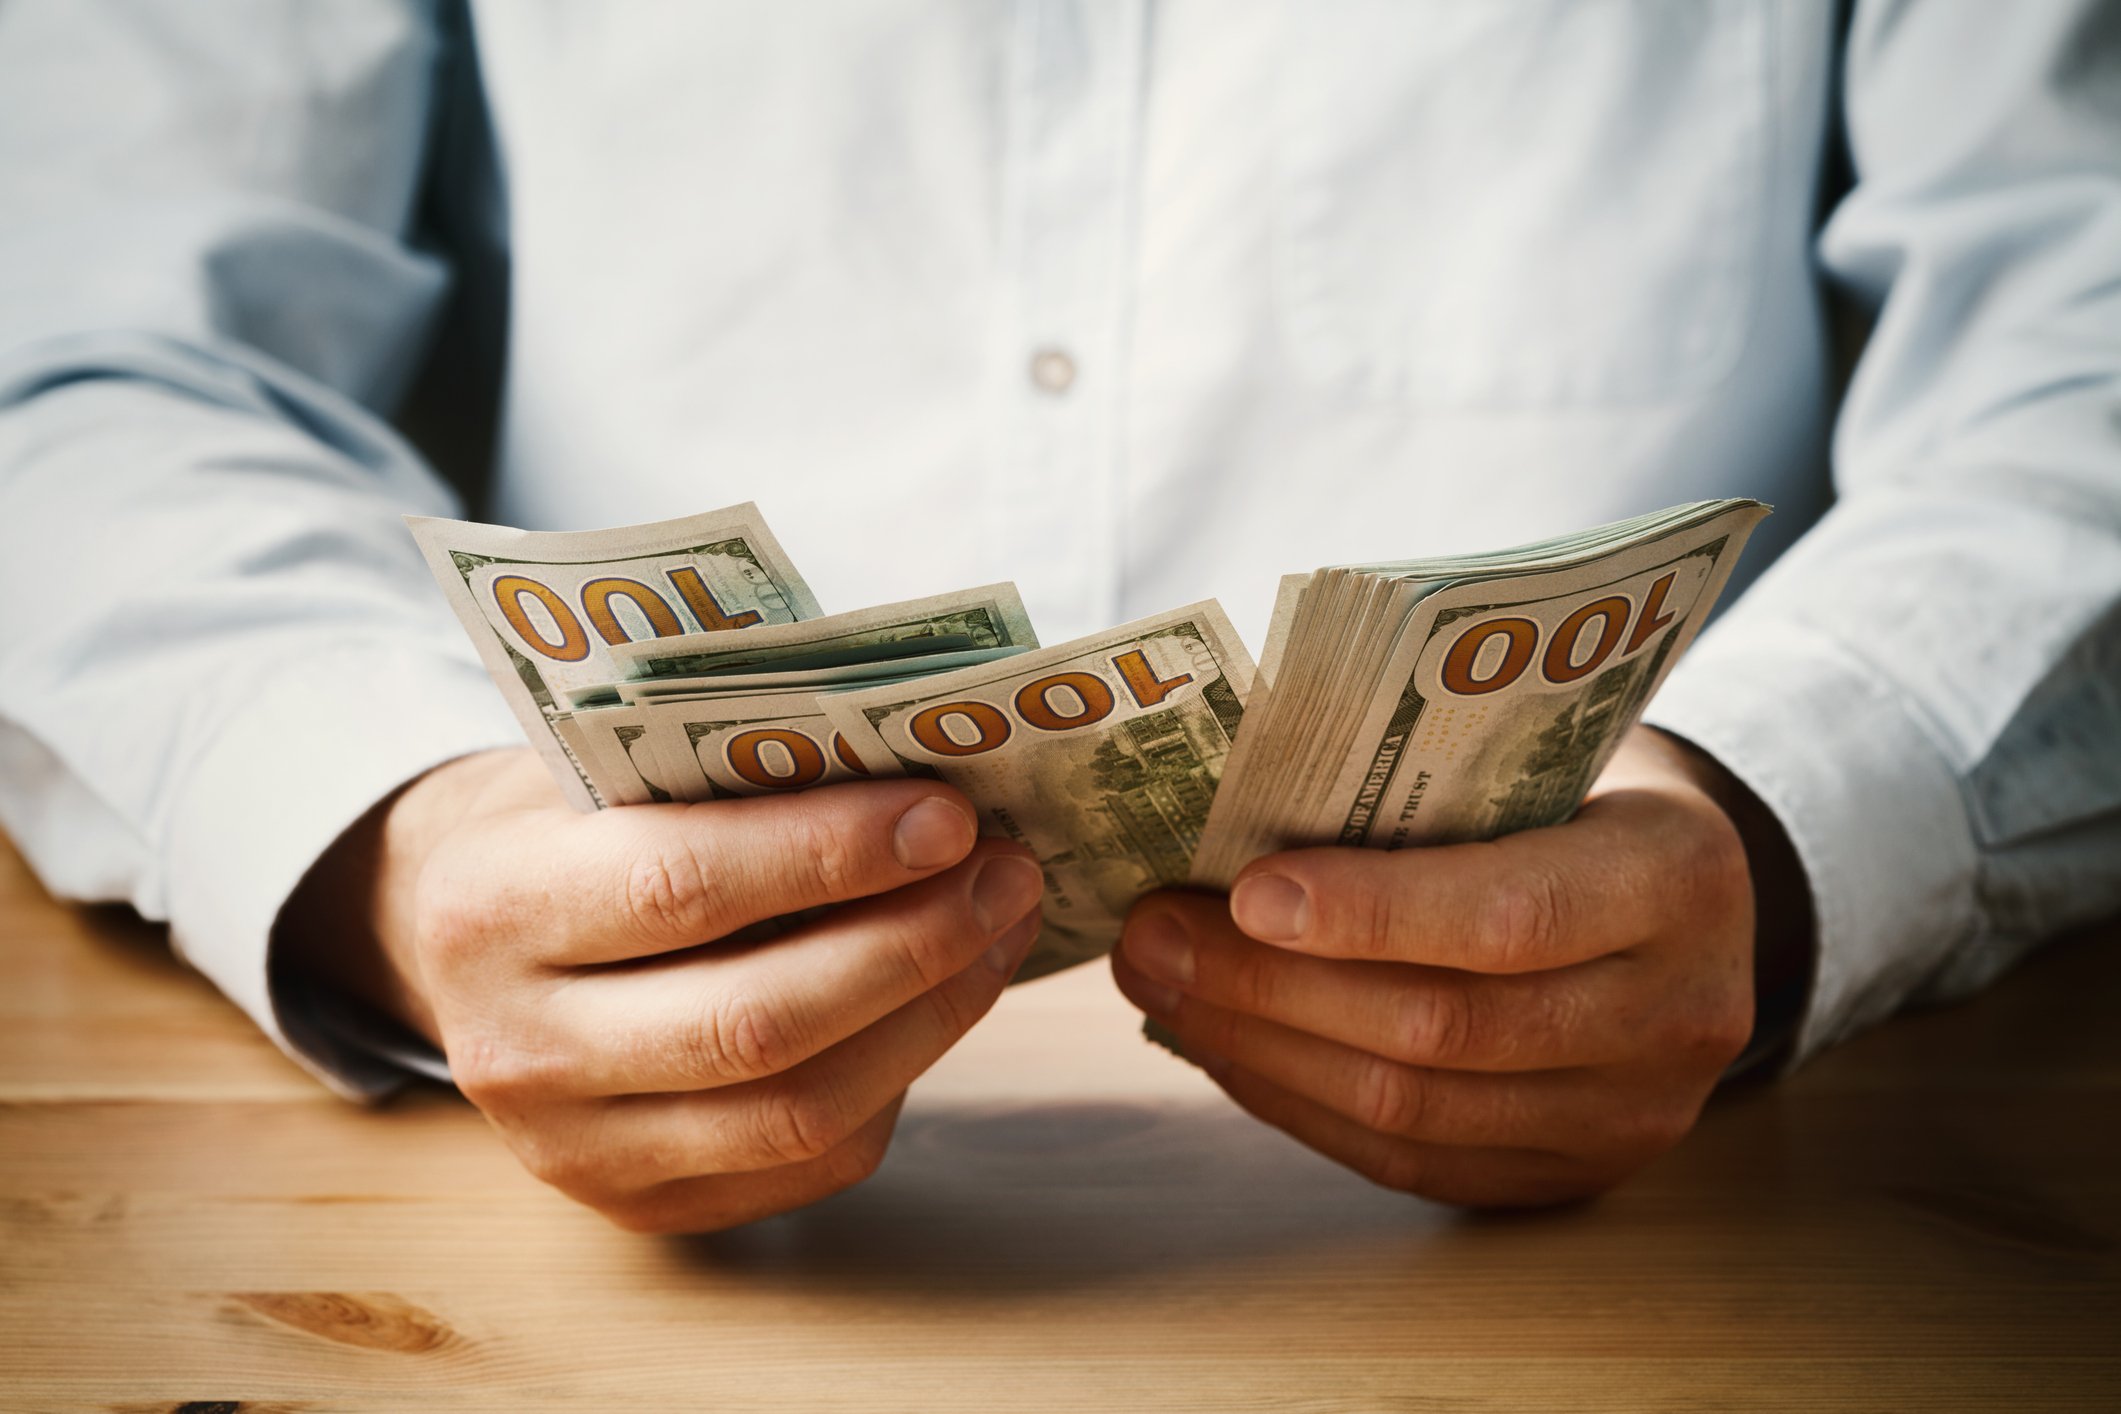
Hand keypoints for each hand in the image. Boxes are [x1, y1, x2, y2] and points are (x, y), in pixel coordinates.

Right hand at [279, 748, 1044, 1232]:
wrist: (466, 944)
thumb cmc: (570, 823)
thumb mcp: (604, 765)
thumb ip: (724, 766)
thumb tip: (920, 762)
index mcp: (493, 908)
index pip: (682, 886)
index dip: (830, 854)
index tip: (949, 814)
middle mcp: (517, 1047)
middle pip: (754, 1020)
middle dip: (909, 944)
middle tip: (1006, 871)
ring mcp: (575, 1149)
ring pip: (796, 1109)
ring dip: (930, 1016)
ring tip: (1000, 926)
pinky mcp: (644, 1205)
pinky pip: (806, 1163)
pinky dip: (898, 1077)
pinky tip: (945, 999)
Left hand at [1114, 727, 1806, 1205]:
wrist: (1691, 899)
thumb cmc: (1581, 794)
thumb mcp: (1545, 754)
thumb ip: (1425, 784)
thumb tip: (1219, 812)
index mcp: (1678, 875)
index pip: (1510, 913)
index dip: (1370, 913)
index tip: (1243, 891)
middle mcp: (1675, 1012)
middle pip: (1445, 1029)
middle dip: (1272, 987)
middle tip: (1154, 937)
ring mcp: (1631, 1114)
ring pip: (1415, 1112)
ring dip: (1263, 1051)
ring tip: (1164, 988)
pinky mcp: (1572, 1175)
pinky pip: (1411, 1162)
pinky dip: (1299, 1104)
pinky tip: (1225, 1047)